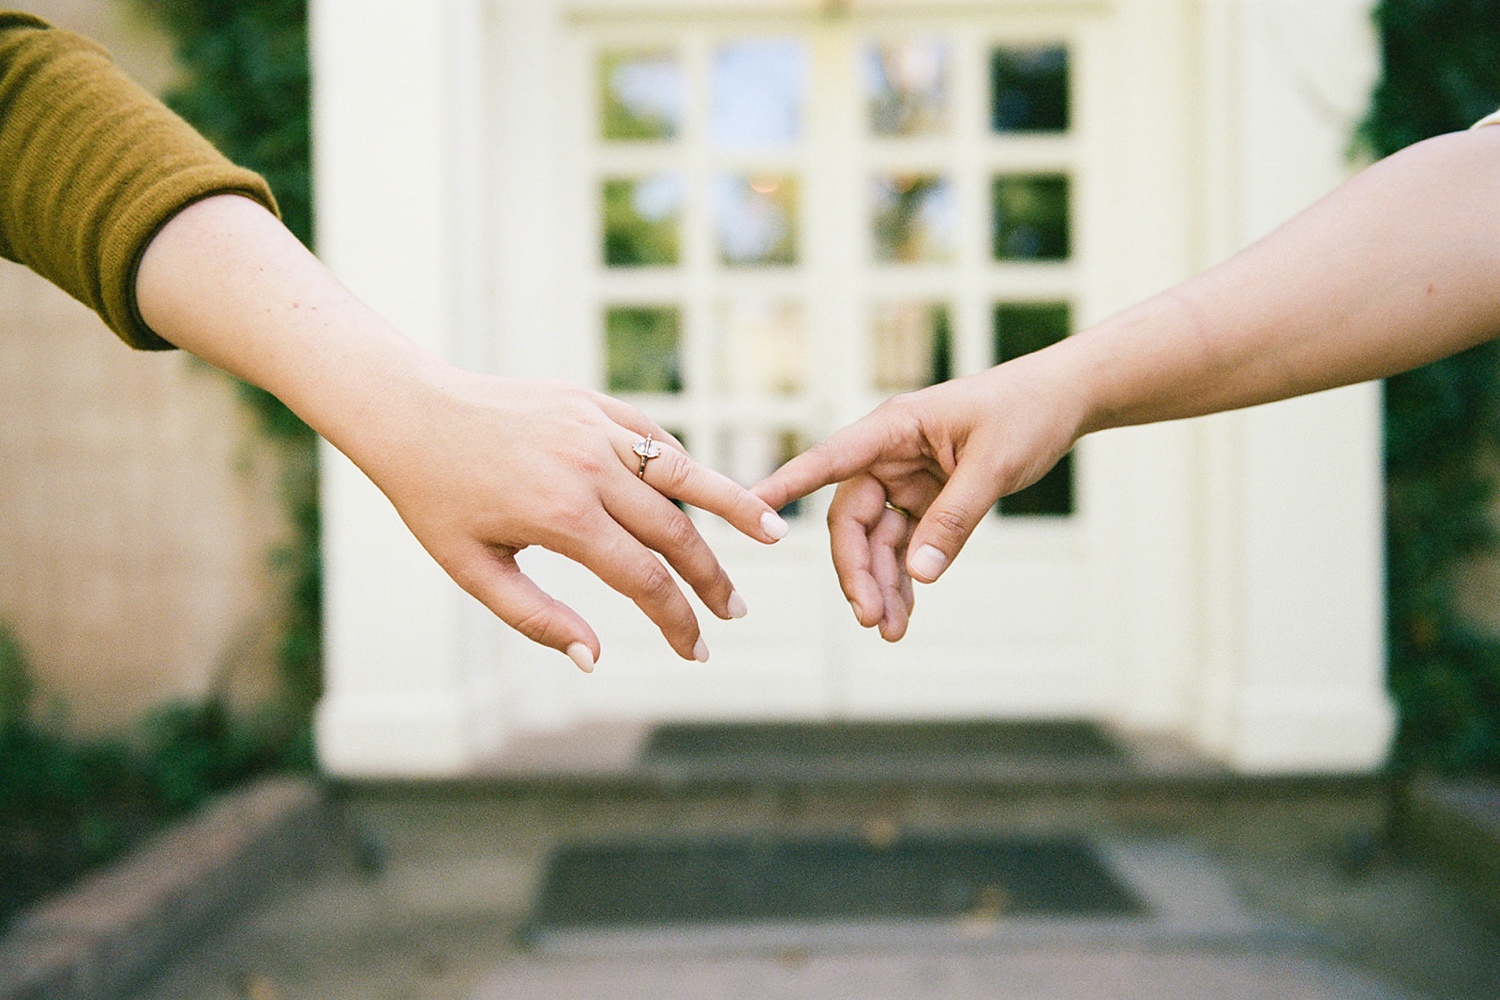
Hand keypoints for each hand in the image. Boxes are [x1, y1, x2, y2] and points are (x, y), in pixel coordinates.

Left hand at [136, 195, 788, 671]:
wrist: (408, 409)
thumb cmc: (432, 498)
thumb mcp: (472, 570)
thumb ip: (536, 618)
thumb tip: (595, 659)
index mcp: (561, 517)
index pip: (644, 580)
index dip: (677, 622)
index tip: (696, 651)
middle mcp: (588, 468)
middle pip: (676, 533)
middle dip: (711, 579)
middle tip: (733, 612)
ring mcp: (595, 428)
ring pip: (682, 476)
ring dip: (732, 508)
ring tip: (775, 534)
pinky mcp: (592, 402)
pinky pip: (653, 441)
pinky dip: (684, 470)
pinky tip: (707, 496)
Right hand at [754, 350, 1085, 639]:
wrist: (1063, 400)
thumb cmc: (1026, 412)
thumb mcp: (993, 467)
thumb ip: (953, 520)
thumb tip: (919, 575)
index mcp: (893, 429)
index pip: (828, 461)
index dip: (788, 487)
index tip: (753, 507)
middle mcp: (888, 454)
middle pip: (851, 520)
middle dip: (858, 572)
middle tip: (870, 618)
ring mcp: (905, 479)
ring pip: (876, 542)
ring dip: (880, 586)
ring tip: (889, 631)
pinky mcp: (926, 499)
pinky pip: (905, 546)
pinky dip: (905, 580)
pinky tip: (903, 614)